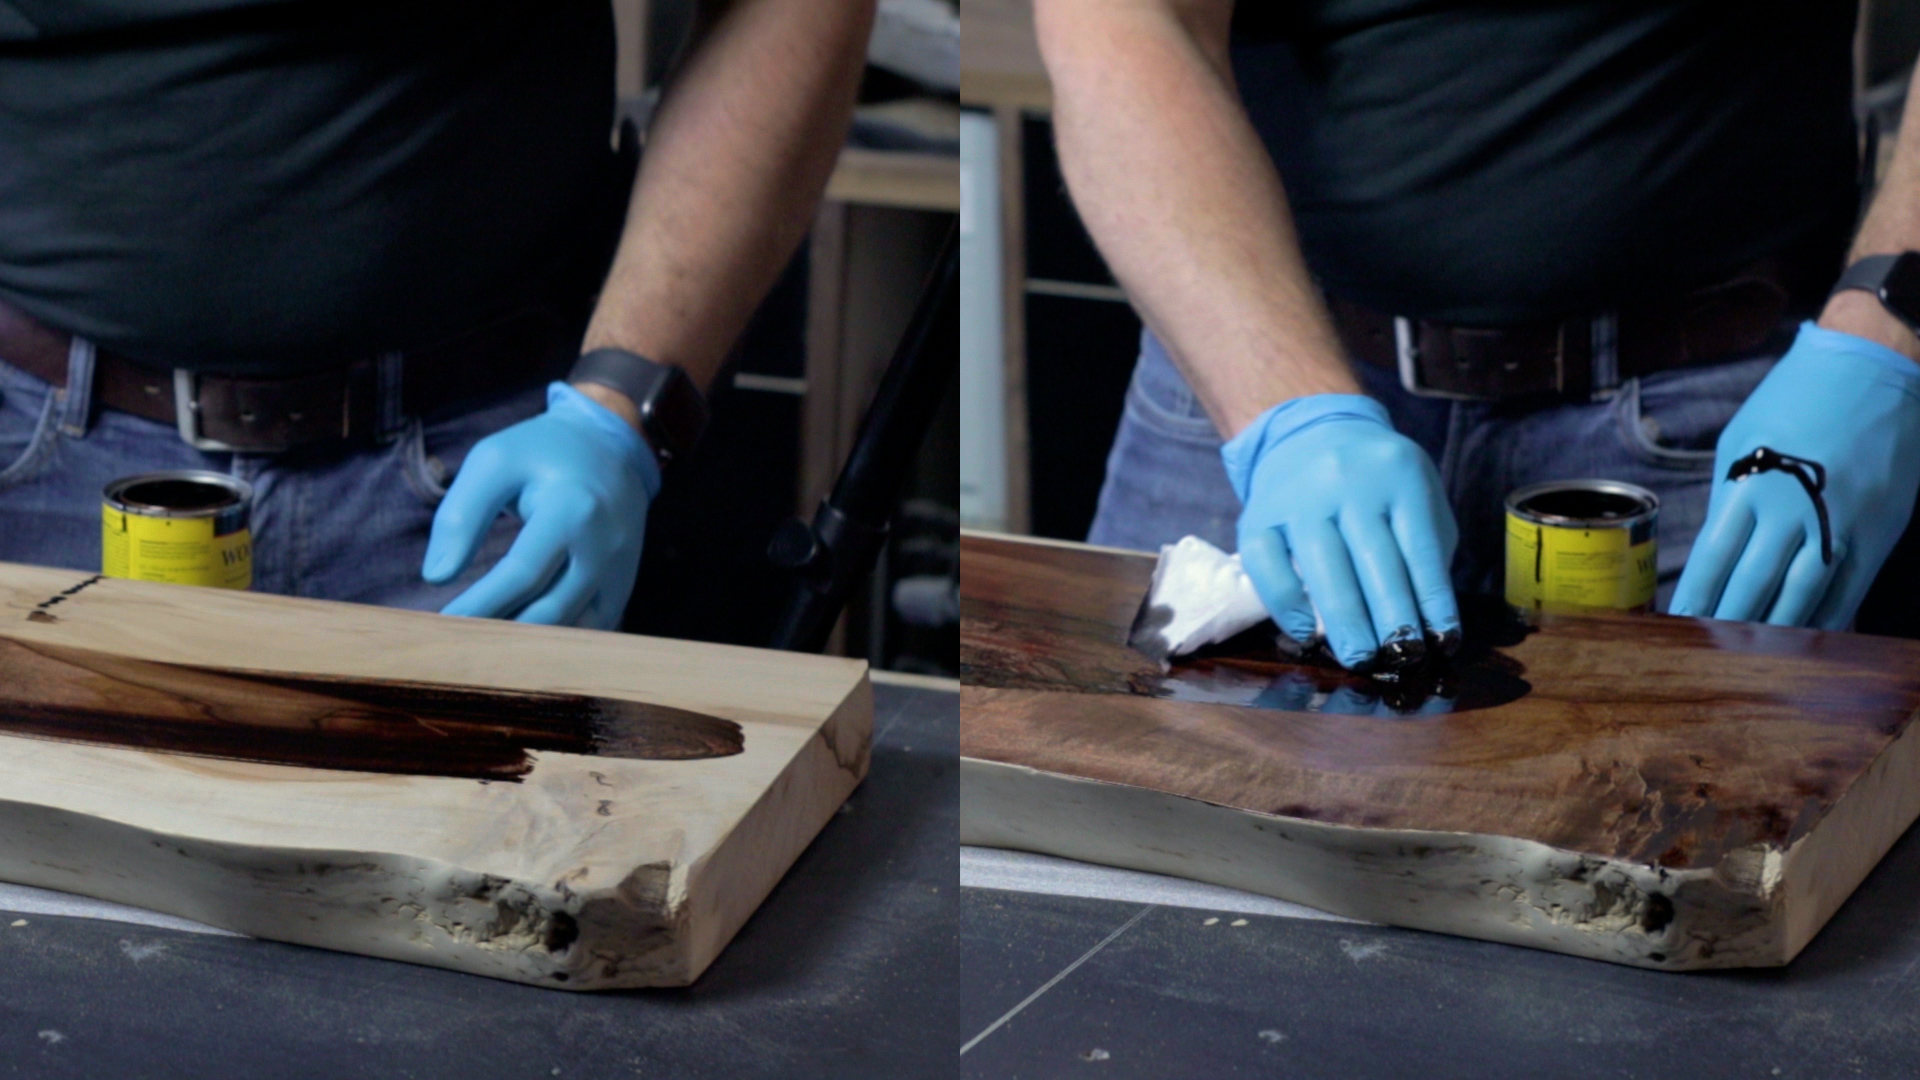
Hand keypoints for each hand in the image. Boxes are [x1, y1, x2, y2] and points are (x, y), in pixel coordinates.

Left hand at [422, 382, 660, 628]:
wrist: (611, 447)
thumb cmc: (540, 451)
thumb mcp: (493, 462)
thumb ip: (460, 515)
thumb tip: (436, 576)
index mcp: (572, 509)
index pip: (522, 573)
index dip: (481, 604)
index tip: (443, 625)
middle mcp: (603, 546)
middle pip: (549, 610)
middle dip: (500, 634)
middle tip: (456, 646)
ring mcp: (619, 571)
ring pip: (572, 629)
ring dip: (526, 646)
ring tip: (481, 649)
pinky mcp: (622, 586)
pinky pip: (589, 630)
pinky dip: (554, 642)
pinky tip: (517, 644)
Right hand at [1223, 394, 1460, 670]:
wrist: (1310, 432)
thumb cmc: (1376, 482)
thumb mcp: (1417, 494)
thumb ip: (1426, 549)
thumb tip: (1429, 626)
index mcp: (1398, 474)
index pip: (1421, 549)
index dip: (1433, 602)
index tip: (1441, 644)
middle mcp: (1346, 481)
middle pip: (1375, 561)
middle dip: (1392, 620)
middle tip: (1401, 659)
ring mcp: (1297, 497)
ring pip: (1323, 567)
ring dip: (1345, 622)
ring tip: (1361, 658)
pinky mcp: (1256, 515)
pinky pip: (1268, 566)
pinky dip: (1287, 607)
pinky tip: (1305, 635)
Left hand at [1671, 322, 1919, 627]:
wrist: (1875, 369)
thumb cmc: (1797, 400)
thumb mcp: (1744, 440)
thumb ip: (1729, 495)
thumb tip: (1716, 545)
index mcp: (1749, 485)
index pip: (1712, 558)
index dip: (1695, 598)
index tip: (1678, 625)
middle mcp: (1791, 511)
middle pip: (1751, 585)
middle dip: (1727, 624)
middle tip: (1707, 657)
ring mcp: (1837, 525)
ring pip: (1799, 596)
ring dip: (1772, 632)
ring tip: (1750, 659)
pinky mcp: (1874, 533)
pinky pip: (1846, 590)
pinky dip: (1824, 620)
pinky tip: (1805, 642)